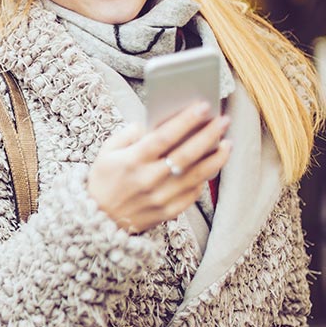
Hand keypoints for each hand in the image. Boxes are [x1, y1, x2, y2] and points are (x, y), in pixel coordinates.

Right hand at [87, 102, 231, 232]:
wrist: (98, 220)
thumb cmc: (103, 181)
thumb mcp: (106, 152)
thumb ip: (128, 134)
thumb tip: (153, 123)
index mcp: (132, 161)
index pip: (164, 137)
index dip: (185, 121)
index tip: (203, 107)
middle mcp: (148, 179)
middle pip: (186, 154)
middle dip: (208, 135)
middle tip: (223, 121)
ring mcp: (160, 198)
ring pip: (196, 175)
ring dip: (216, 158)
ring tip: (227, 143)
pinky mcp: (168, 212)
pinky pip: (192, 194)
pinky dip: (205, 179)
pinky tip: (211, 166)